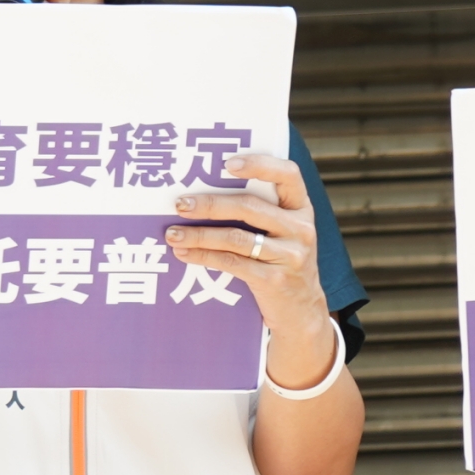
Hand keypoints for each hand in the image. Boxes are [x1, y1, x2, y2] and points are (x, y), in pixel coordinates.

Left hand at [165, 151, 335, 386]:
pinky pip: (232, 263)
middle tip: (180, 204)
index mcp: (301, 208)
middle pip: (249, 206)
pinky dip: (203, 256)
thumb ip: (259, 212)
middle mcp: (300, 228)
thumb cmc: (281, 261)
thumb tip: (202, 193)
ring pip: (236, 237)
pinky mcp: (275, 279)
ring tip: (173, 233)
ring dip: (198, 234)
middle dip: (210, 204)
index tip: (228, 163)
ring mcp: (290, 255)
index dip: (259, 164)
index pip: (287, 174)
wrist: (301, 310)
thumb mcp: (282, 233)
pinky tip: (183, 253)